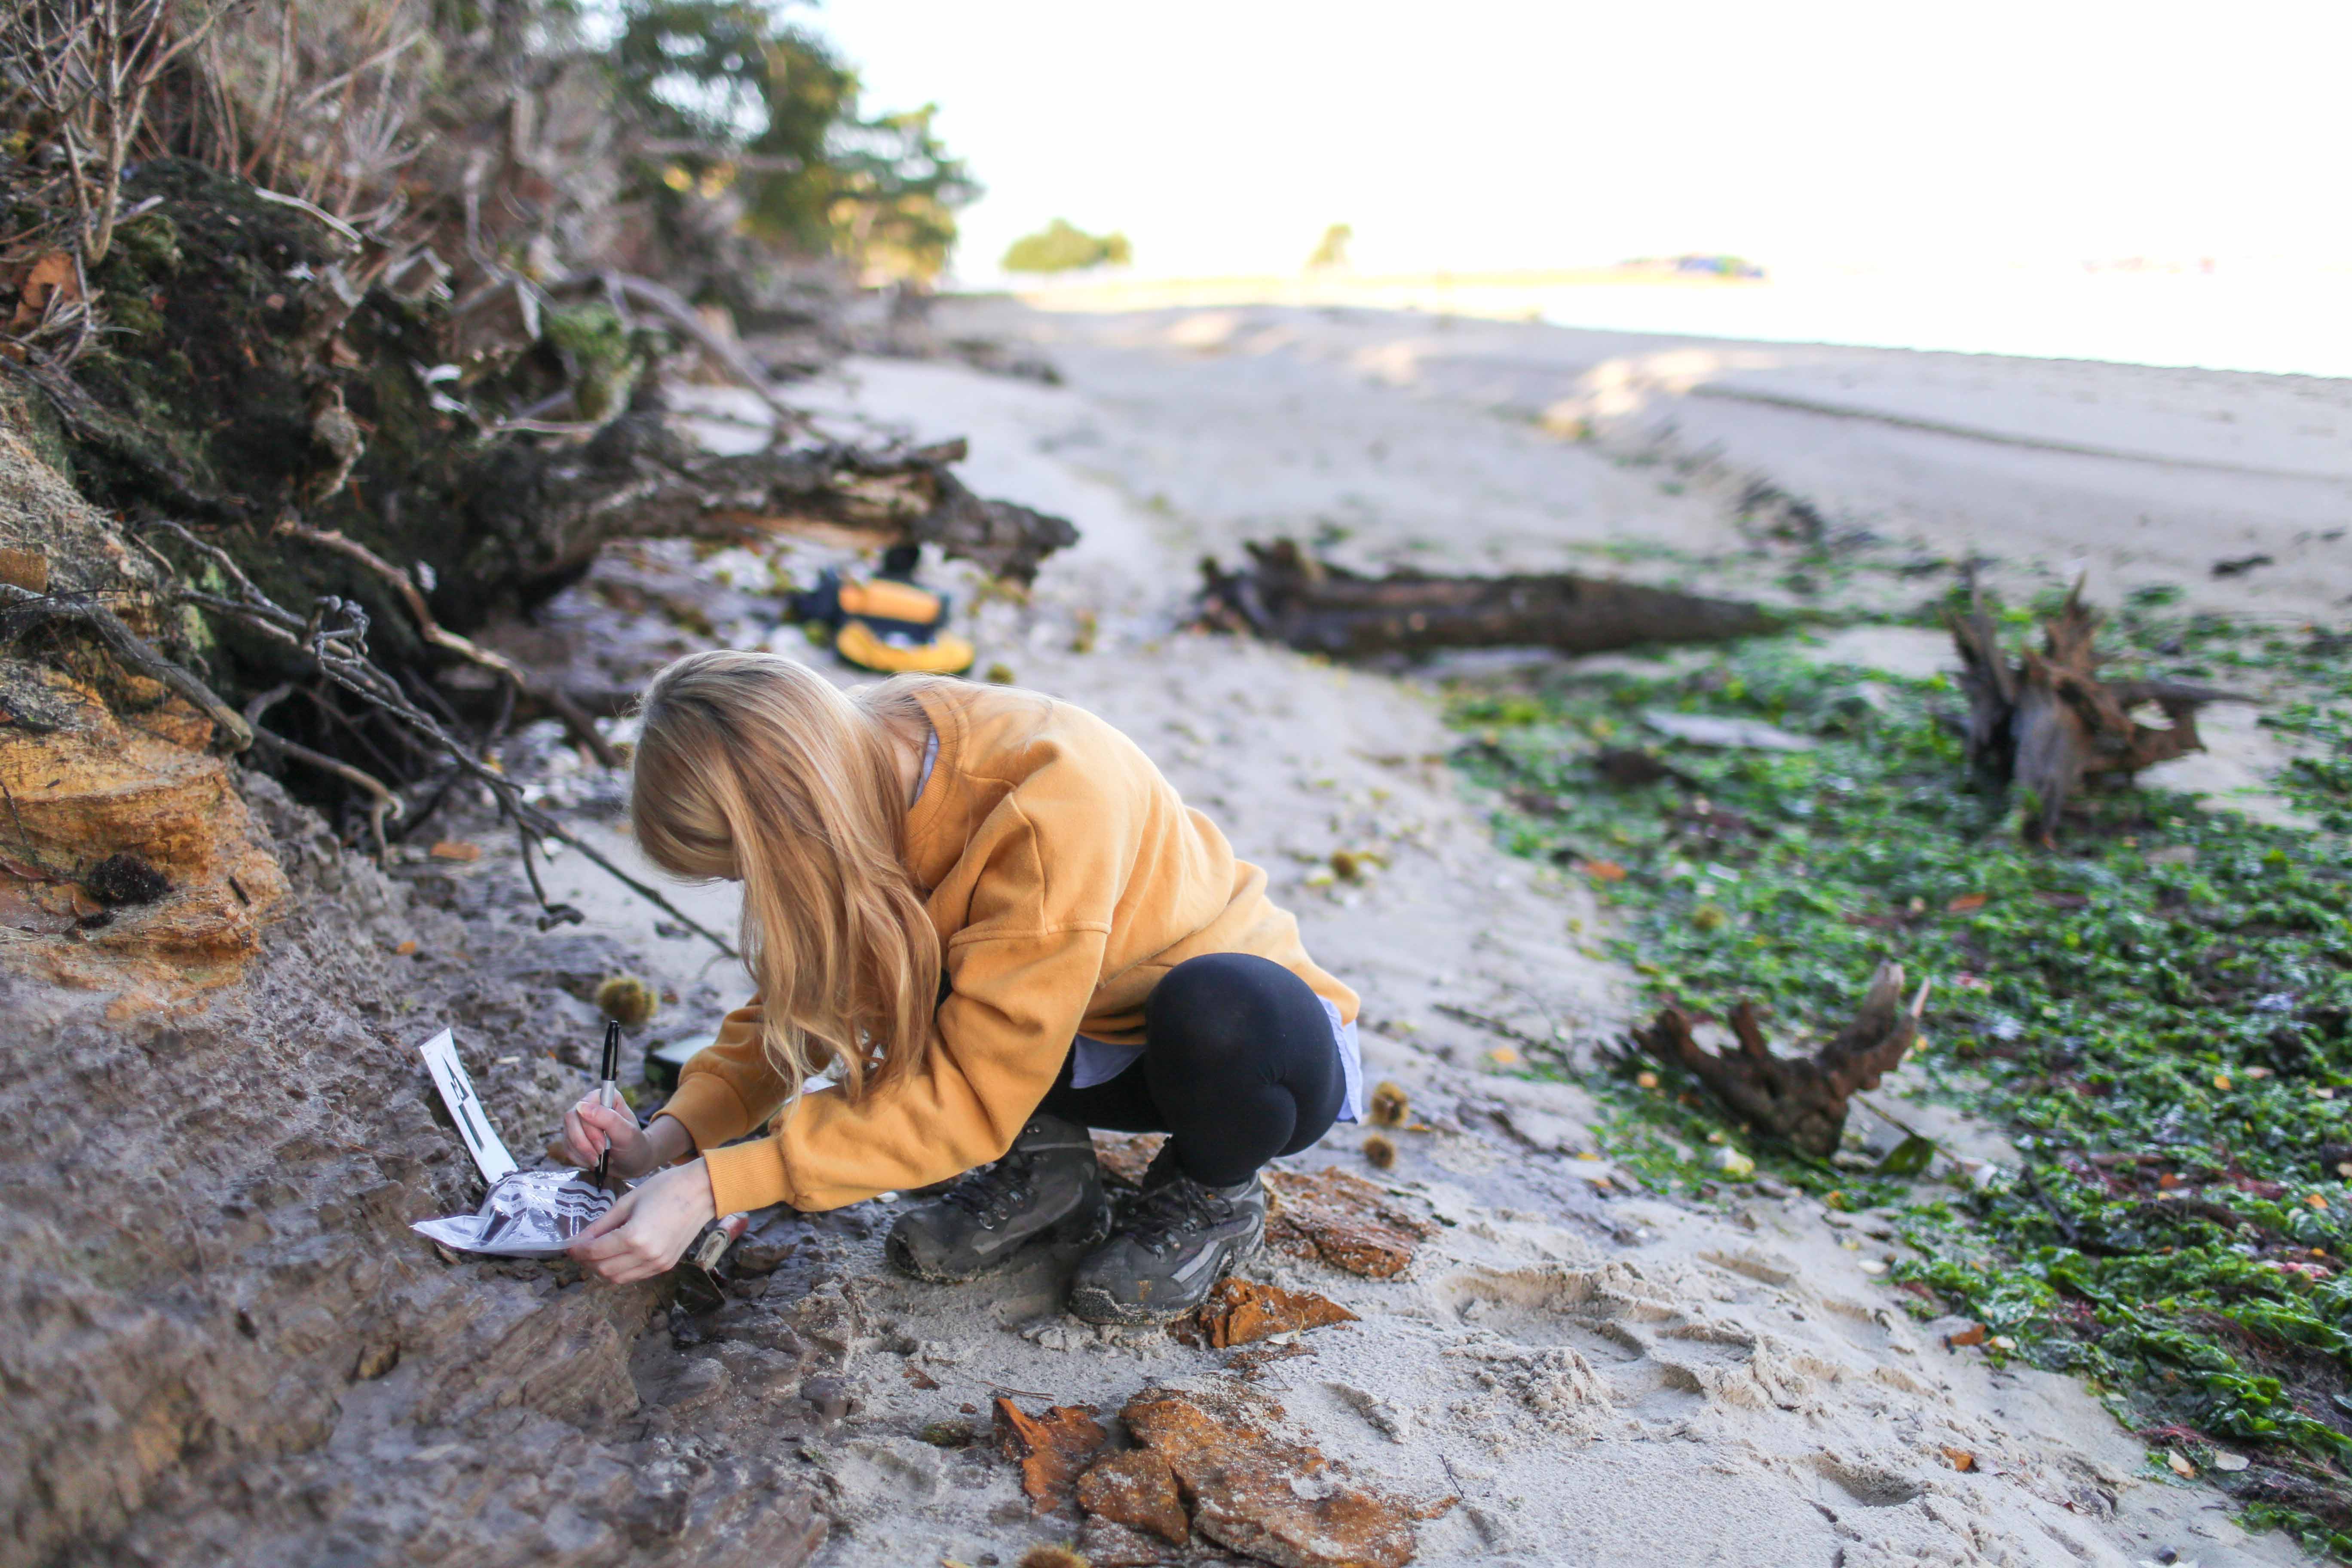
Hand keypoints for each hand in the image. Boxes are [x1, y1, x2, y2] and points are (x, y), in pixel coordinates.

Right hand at [559, 1098, 687, 1180]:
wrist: (631, 1163)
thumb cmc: (633, 1145)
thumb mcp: (627, 1133)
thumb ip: (608, 1118)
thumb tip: (581, 1106)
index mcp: (605, 1097)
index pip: (584, 1106)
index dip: (590, 1129)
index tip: (603, 1145)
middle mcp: (590, 1105)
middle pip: (571, 1119)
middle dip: (585, 1142)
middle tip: (601, 1154)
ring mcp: (579, 1121)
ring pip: (567, 1134)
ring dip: (583, 1152)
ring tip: (599, 1159)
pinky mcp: (573, 1136)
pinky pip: (566, 1146)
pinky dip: (579, 1158)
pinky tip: (593, 1161)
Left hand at [567, 1160, 716, 1282]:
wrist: (702, 1191)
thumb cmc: (665, 1188)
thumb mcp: (628, 1201)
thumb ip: (602, 1224)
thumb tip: (580, 1240)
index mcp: (634, 1237)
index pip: (595, 1252)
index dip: (578, 1250)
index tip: (569, 1245)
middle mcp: (646, 1255)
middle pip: (603, 1270)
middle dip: (587, 1262)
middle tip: (581, 1249)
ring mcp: (658, 1263)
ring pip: (618, 1278)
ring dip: (602, 1269)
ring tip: (598, 1253)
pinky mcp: (666, 1265)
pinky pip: (635, 1276)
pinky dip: (621, 1270)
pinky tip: (618, 1255)